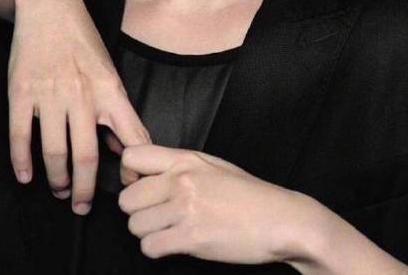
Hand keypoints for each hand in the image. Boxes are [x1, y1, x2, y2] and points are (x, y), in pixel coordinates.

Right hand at [8, 0, 148, 213]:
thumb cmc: (84, 41)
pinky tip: (27, 176)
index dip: (133, 166)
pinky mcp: (21, 93)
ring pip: (54, 152)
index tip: (131, 186)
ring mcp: (49, 95)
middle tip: (84, 207)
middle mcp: (81, 95)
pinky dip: (22, 162)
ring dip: (57, 178)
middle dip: (86, 188)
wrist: (49, 8)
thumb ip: (115, 108)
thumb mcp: (109, 70)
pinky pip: (20, 136)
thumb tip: (119, 146)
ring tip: (61, 190)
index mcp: (110, 89)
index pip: (130, 134)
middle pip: (86, 154)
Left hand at [118, 144, 307, 264]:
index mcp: (187, 159)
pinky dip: (158, 250)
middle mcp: (182, 180)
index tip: (141, 186)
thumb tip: (148, 175)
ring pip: (135, 225)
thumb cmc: (250, 195)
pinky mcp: (191, 238)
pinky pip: (150, 247)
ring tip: (169, 231)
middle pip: (127, 198)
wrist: (280, 219)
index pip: (133, 156)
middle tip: (156, 215)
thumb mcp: (214, 167)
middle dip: (137, 211)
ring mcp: (186, 208)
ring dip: (148, 233)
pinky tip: (175, 244)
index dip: (129, 175)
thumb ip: (180, 166)